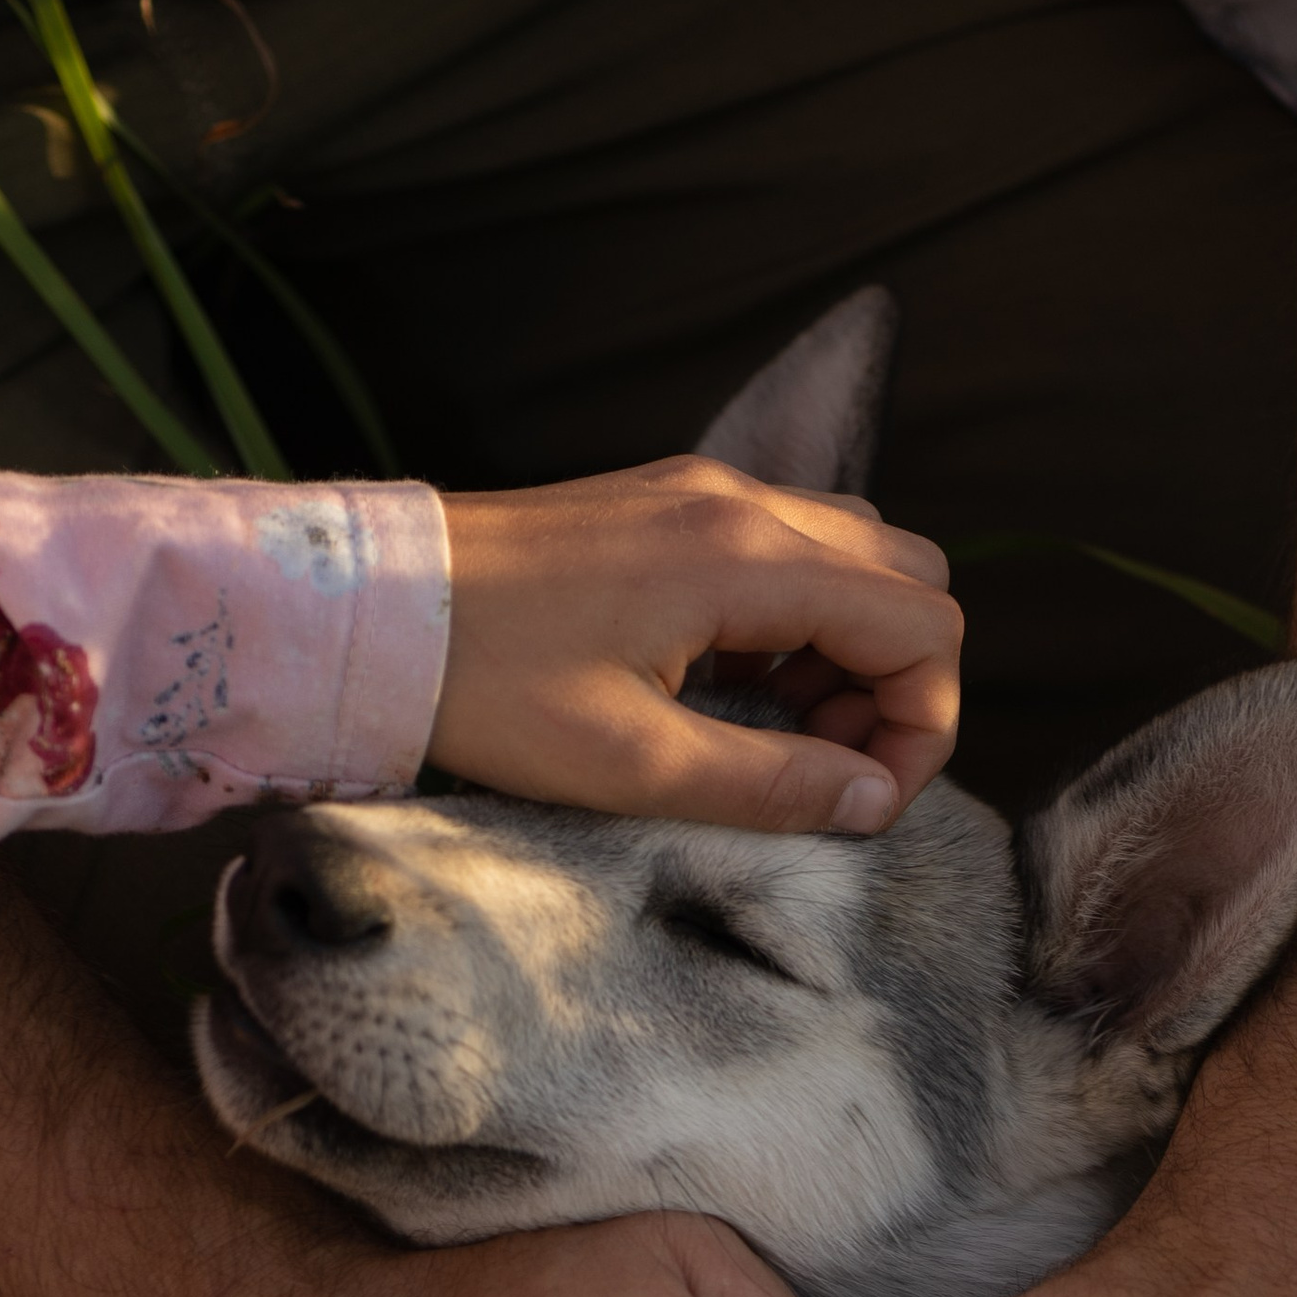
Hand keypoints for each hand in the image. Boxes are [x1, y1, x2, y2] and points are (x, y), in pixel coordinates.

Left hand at [433, 466, 961, 834]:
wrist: (372, 611)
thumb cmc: (487, 686)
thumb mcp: (633, 764)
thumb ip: (772, 783)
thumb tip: (873, 801)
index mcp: (748, 559)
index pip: (923, 624)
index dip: (924, 724)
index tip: (869, 797)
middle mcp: (742, 505)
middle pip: (907, 579)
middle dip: (897, 684)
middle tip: (827, 767)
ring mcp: (704, 495)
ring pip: (852, 561)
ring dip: (848, 654)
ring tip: (778, 738)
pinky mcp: (667, 507)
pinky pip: (783, 553)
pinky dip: (795, 624)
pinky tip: (733, 692)